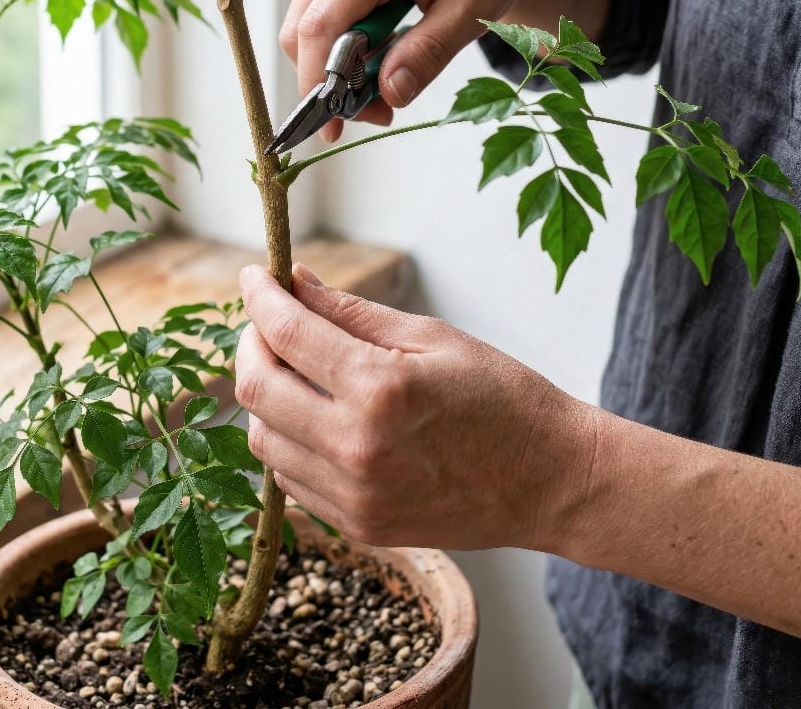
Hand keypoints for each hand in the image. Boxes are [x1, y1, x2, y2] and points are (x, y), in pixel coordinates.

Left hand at [235, 263, 594, 550]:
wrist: (551, 482)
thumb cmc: (501, 398)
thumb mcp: (430, 336)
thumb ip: (352, 312)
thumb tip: (295, 282)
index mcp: (379, 389)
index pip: (285, 333)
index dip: (259, 296)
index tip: (254, 275)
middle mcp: (356, 447)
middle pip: (254, 389)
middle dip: (250, 343)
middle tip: (267, 320)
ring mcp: (353, 495)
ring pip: (262, 438)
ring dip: (264, 394)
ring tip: (294, 367)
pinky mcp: (357, 525)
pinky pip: (289, 477)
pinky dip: (286, 438)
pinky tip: (313, 414)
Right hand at [280, 0, 565, 141]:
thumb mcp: (478, 8)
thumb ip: (430, 52)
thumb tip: (389, 94)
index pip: (320, 25)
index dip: (317, 82)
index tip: (332, 127)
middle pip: (301, 28)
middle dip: (328, 81)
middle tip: (379, 108)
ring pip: (304, 23)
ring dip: (334, 63)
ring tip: (386, 77)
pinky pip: (317, 9)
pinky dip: (339, 40)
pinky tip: (380, 44)